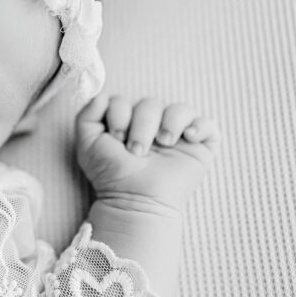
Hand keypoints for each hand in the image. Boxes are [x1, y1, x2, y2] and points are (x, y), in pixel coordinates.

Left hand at [76, 94, 220, 215]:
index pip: (125, 100)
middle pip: (150, 103)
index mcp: (128, 121)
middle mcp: (153, 125)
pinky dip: (200, 126)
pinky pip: (209, 124)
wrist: (135, 201)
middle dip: (141, 125)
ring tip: (163, 145)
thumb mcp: (88, 143)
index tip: (116, 138)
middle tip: (137, 151)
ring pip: (179, 108)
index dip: (119, 113)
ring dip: (168, 124)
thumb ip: (87, 115)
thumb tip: (102, 95)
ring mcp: (177, 135)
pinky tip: (188, 137)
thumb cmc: (111, 175)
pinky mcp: (199, 147)